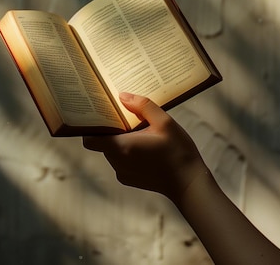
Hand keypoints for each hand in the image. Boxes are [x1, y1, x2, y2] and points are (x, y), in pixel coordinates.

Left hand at [83, 92, 208, 200]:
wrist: (189, 184)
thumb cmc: (178, 152)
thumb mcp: (164, 122)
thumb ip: (142, 106)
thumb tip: (122, 96)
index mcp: (122, 147)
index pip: (90, 138)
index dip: (92, 126)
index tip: (101, 113)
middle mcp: (117, 161)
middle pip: (101, 141)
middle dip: (111, 128)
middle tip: (125, 115)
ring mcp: (122, 172)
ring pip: (112, 150)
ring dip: (120, 139)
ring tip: (139, 129)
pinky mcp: (129, 178)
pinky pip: (120, 160)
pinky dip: (127, 151)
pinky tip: (144, 144)